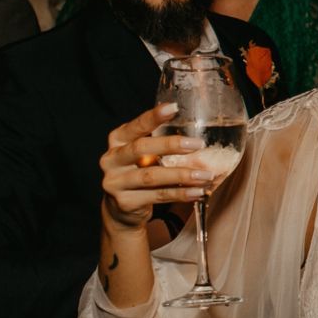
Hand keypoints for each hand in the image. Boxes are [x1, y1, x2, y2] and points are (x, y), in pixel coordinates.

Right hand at [98, 103, 209, 234]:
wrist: (120, 210)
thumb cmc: (138, 171)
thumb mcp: (141, 154)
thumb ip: (157, 142)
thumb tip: (196, 131)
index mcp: (117, 140)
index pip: (135, 126)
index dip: (153, 117)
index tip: (173, 107)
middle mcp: (111, 160)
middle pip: (141, 148)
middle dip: (171, 145)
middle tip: (198, 143)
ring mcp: (115, 183)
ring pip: (151, 176)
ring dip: (182, 175)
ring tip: (205, 175)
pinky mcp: (125, 203)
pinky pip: (157, 196)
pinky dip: (180, 193)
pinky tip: (197, 192)